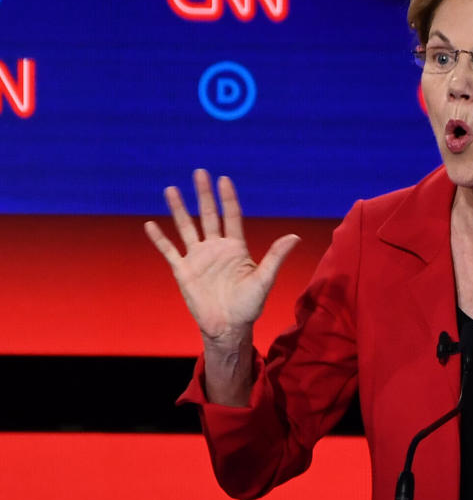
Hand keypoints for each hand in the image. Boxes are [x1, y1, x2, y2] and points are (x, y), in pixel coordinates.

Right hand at [144, 169, 299, 350]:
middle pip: (208, 215)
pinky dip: (160, 239)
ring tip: (171, 189)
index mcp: (236, 247)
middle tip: (199, 172)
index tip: (224, 179)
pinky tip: (150, 225)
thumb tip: (295, 236)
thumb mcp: (264, 280)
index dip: (227, 198)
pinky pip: (169, 251)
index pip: (231, 216)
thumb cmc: (249, 305)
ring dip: (178, 209)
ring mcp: (198, 258)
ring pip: (186, 227)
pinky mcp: (183, 271)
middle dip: (204, 195)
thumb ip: (276, 257)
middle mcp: (216, 248)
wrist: (228, 327)